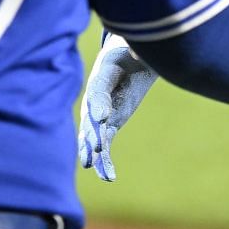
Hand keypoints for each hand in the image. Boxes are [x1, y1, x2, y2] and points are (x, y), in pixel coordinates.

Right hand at [78, 34, 159, 181]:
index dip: (98, 104)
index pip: (98, 90)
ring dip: (93, 153)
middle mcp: (95, 99)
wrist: (125, 61)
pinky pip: (104, 146)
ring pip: (93, 137)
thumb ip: (134, 53)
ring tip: (93, 167)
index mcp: (100, 75)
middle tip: (97, 148)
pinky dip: (104, 160)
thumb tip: (137, 53)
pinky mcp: (108, 127)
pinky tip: (109, 177)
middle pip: (91, 118)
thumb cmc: (127, 54)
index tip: (102, 118)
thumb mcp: (132, 51)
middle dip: (93, 134)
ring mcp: (99, 115)